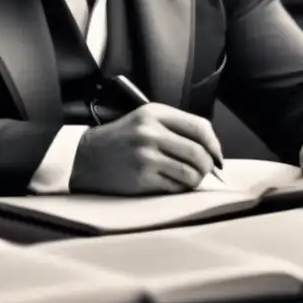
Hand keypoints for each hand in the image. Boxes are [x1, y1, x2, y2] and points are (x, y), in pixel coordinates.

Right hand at [70, 103, 224, 194]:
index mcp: (155, 113)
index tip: (217, 157)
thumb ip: (176, 127)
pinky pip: (175, 187)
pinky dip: (179, 188)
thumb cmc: (121, 140)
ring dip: (195, 180)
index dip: (215, 145)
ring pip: (191, 172)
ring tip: (187, 179)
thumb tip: (212, 149)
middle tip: (204, 172)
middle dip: (208, 166)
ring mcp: (146, 155)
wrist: (85, 157)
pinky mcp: (141, 177)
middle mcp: (151, 132)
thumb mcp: (145, 120)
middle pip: (199, 152)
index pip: (200, 127)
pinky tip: (170, 184)